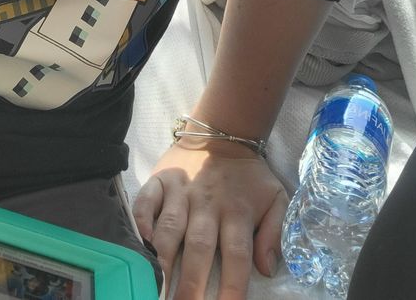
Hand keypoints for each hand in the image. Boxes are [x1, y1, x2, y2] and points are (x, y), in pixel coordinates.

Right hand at [133, 141, 288, 298]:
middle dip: (191, 284)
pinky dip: (141, 219)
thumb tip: (267, 270)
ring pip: (170, 229)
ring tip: (156, 287)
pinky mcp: (161, 179)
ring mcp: (182, 191)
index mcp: (238, 211)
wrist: (223, 131)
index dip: (232, 287)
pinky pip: (147, 200)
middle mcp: (208, 204)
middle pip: (199, 248)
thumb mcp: (275, 197)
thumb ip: (275, 232)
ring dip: (163, 260)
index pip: (237, 256)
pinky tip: (139, 241)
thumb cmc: (248, 176)